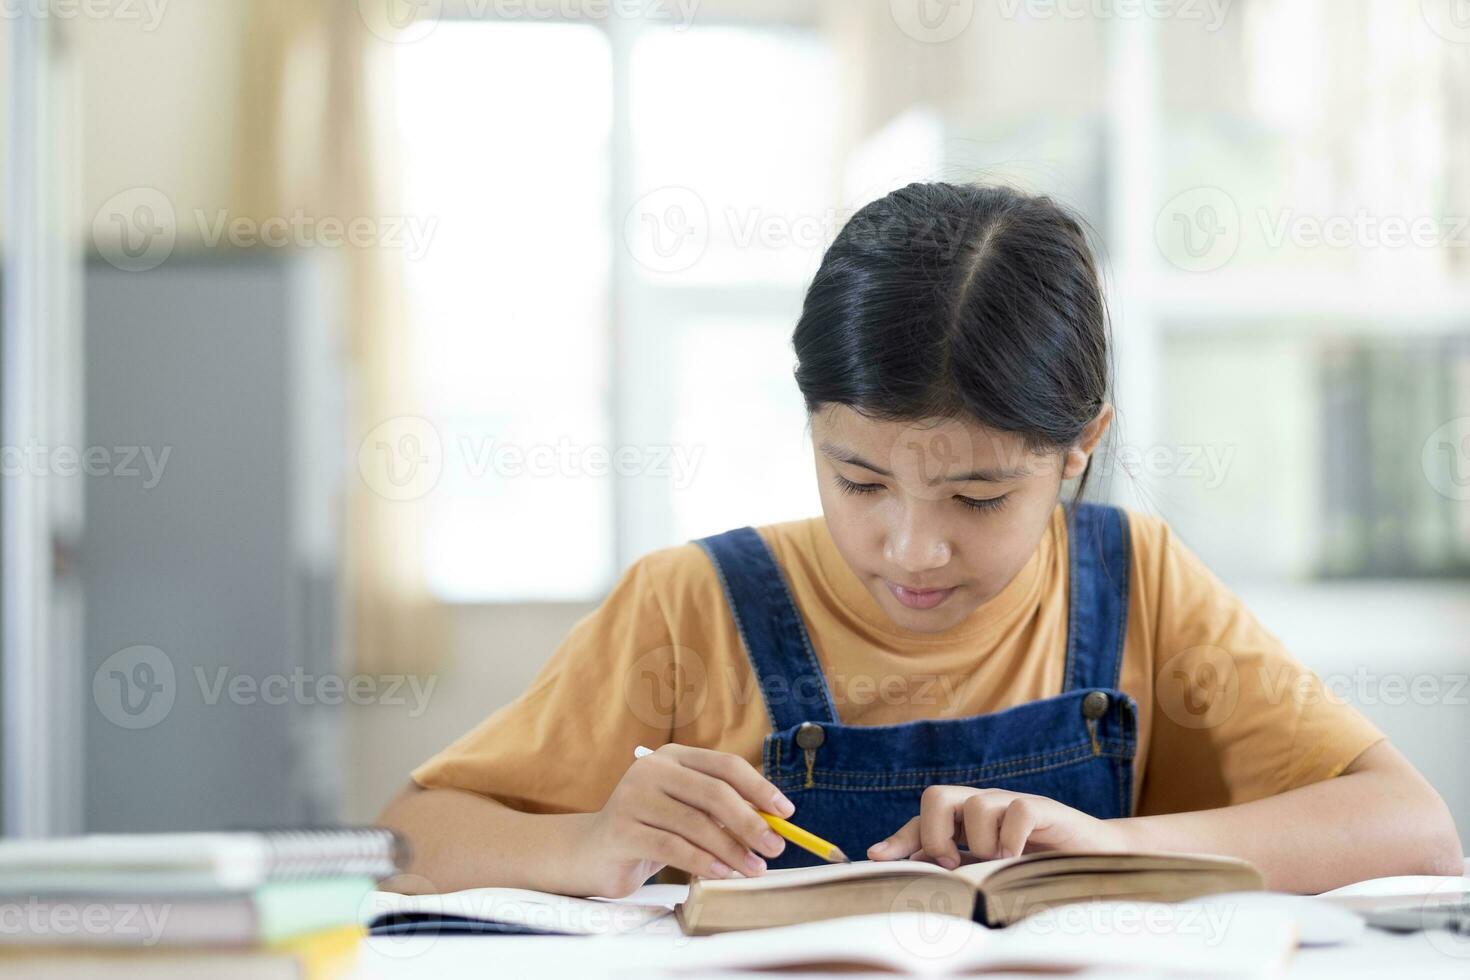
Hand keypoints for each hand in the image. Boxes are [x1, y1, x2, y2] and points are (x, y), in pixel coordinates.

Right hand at [573, 744, 792, 896]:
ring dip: (732, 849)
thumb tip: (775, 821)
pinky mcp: (621, 830)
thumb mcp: (688, 812)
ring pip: (696, 823)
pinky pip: (673, 847)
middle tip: (775, 847)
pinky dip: (703, 862)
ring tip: (754, 869)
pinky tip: (722, 874)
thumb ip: (721, 810)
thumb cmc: (652, 831)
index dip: (760, 788)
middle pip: (714, 792)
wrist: (593, 853)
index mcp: (673, 757)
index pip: (725, 765)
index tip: (786, 812)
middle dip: (751, 822)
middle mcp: (651, 770)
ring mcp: (633, 797)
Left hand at [867, 786, 1133, 868]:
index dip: (898, 838)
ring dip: (983, 843)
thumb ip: (956, 866)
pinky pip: (1014, 811)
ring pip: (975, 805)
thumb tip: (910, 865)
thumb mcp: (990, 870)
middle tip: (955, 863)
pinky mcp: (1042, 808)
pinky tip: (1019, 859)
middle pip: (937, 796)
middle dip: (936, 834)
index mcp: (966, 822)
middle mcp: (983, 806)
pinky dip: (1011, 839)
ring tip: (1000, 864)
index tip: (877, 858)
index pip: (922, 820)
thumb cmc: (1037, 867)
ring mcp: (1011, 803)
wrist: (1094, 858)